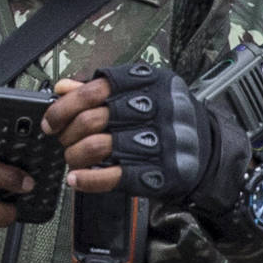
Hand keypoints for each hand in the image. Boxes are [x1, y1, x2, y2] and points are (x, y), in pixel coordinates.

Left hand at [45, 64, 246, 216]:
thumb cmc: (170, 119)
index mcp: (152, 82)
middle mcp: (158, 108)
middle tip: (63, 141)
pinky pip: (114, 177)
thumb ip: (101, 90)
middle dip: (67, 134)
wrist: (211, 151)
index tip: (52, 120)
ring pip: (98, 147)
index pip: (96, 89)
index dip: (65, 106)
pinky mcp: (161, 172)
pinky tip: (77, 179)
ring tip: (72, 159)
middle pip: (93, 119)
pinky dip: (88, 180)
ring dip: (75, 156)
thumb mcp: (142, 93)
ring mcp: (161, 140)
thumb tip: (62, 89)